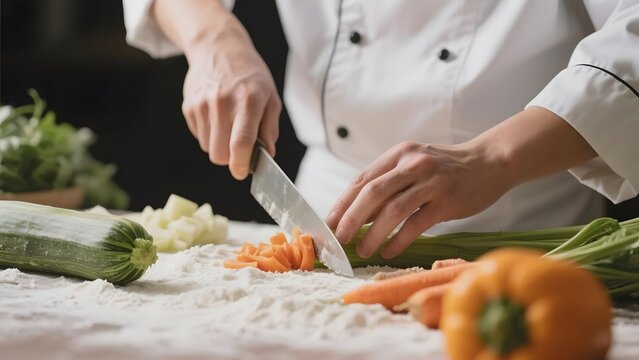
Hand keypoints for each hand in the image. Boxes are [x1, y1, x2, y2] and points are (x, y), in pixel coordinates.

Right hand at [181, 17, 280, 179]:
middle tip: (240, 147)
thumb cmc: (250, 75)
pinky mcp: (189, 107)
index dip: (241, 165)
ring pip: (208, 148)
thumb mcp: (270, 97)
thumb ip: (270, 128)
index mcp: (247, 102)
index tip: (242, 172)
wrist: (218, 48)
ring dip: (219, 144)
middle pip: (219, 154)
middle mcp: (222, 104)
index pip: (240, 143)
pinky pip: (199, 135)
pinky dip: (209, 133)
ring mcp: (202, 105)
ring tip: (229, 124)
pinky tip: (217, 115)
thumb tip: (267, 154)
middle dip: (230, 158)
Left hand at [326, 141, 510, 258]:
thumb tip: (357, 214)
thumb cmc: (445, 168)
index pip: (361, 179)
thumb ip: (388, 184)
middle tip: (339, 240)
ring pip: (393, 210)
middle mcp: (412, 164)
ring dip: (373, 234)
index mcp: (399, 154)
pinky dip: (399, 240)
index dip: (342, 203)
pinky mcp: (448, 200)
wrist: (490, 161)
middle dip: (351, 219)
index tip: (328, 224)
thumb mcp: (414, 164)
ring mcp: (431, 182)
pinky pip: (417, 223)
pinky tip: (389, 251)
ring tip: (363, 251)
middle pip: (372, 193)